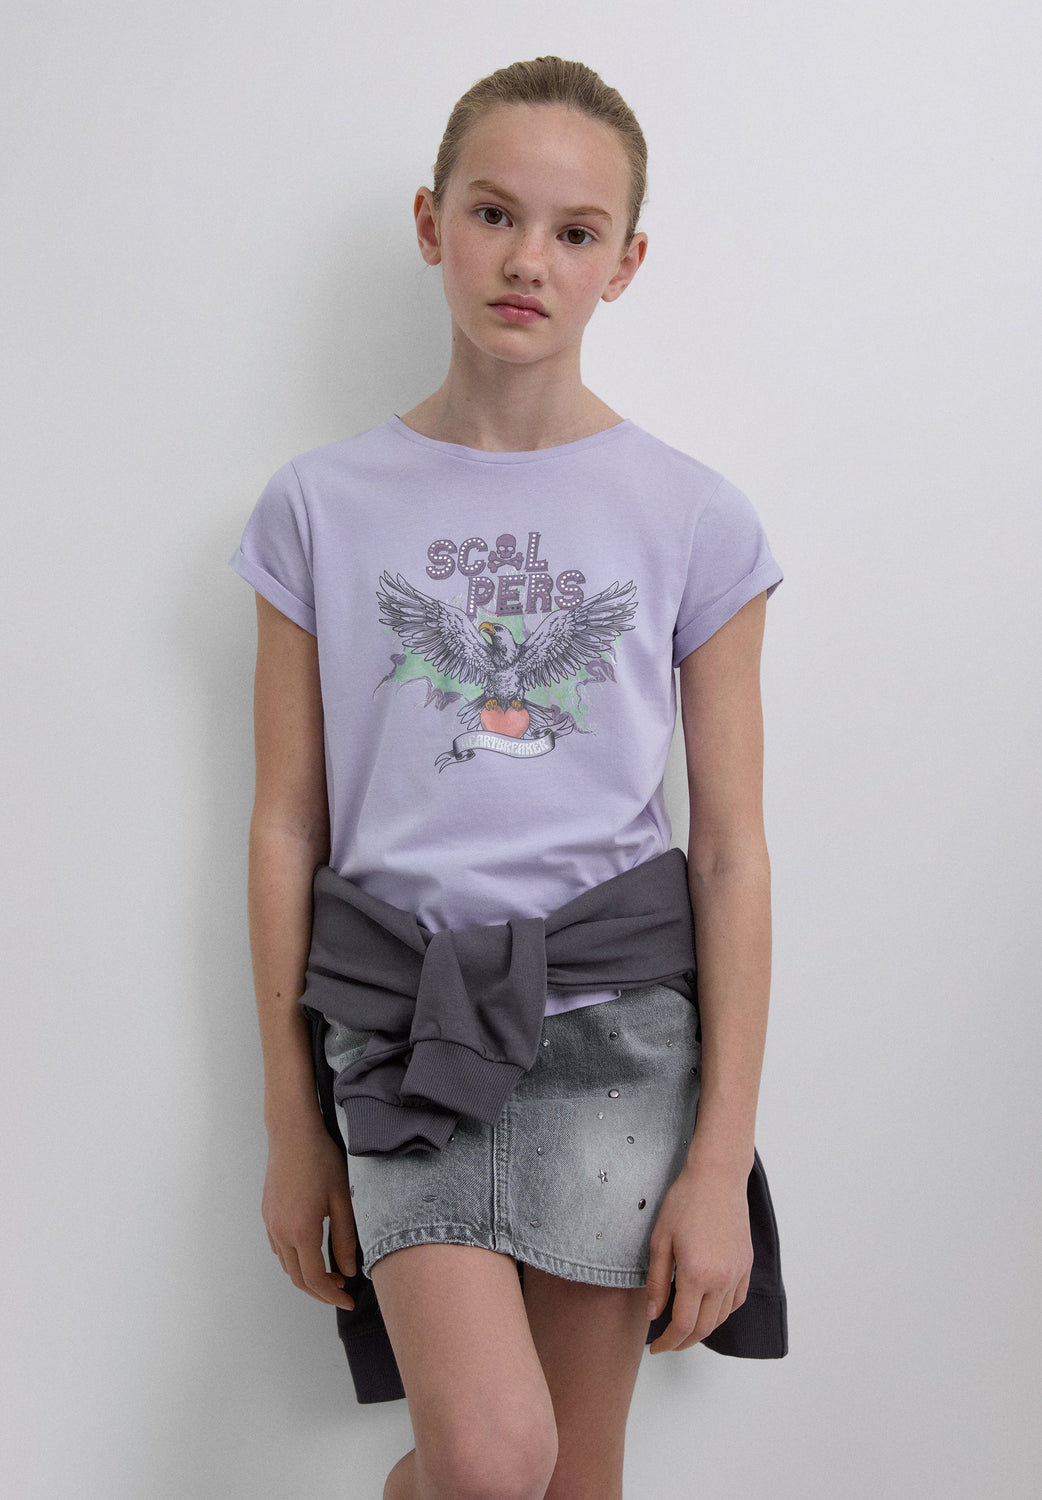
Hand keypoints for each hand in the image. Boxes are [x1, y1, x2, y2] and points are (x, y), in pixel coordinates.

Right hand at [262, 1120, 357, 1309]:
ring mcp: (270, 1224)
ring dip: (307, 1276)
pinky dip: (295, 1260)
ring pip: (287, 1265)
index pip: (315, 1279)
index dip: (332, 1296)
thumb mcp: (342, 1199)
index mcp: (301, 1231)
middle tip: (343, 1291)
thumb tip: (349, 1270)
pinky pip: (279, 1249)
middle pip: (298, 1278)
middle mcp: (280, 1232)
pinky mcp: (267, 1215)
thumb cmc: (321, 1159)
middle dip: (321, 1291)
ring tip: (332, 1272)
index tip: (348, 1300)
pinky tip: (313, 1251)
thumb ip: (346, 1238)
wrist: (292, 1133)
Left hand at [645, 1156, 752, 1352]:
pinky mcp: (747, 1264)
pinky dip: (722, 1312)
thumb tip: (654, 1314)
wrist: (717, 1177)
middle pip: (705, 1327)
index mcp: (697, 1274)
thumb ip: (657, 1281)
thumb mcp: (660, 1239)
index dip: (668, 1342)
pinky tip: (709, 1309)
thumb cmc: (685, 1202)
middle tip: (667, 1343)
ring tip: (684, 1328)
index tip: (656, 1348)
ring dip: (703, 1329)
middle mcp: (722, 1279)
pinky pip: (736, 1300)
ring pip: (722, 1317)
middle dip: (684, 1341)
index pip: (683, 1324)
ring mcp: (738, 1273)